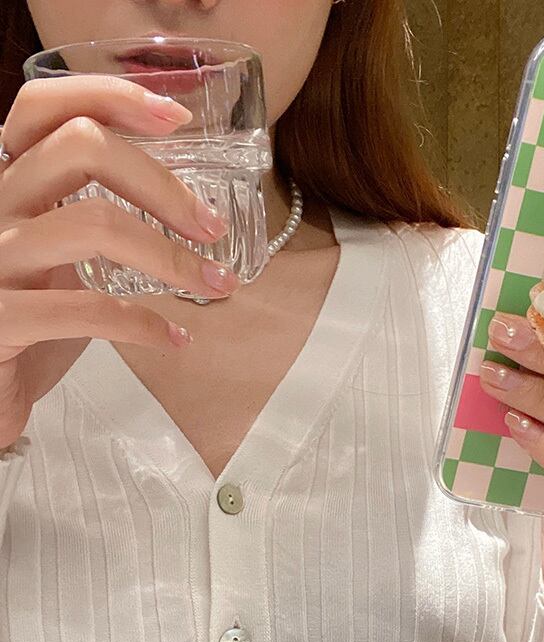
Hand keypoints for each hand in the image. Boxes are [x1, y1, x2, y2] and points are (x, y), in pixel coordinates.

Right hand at [0, 75, 242, 446]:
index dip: (111, 97)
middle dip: (164, 185)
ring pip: (92, 224)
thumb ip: (96, 220)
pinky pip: (86, 308)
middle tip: (212, 228)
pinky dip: (145, 323)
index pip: (44, 107)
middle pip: (82, 148)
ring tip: (218, 286)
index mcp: (10, 184)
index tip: (178, 118)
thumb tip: (194, 212)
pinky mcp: (1, 319)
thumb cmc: (32, 318)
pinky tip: (175, 338)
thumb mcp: (59, 257)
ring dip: (173, 258)